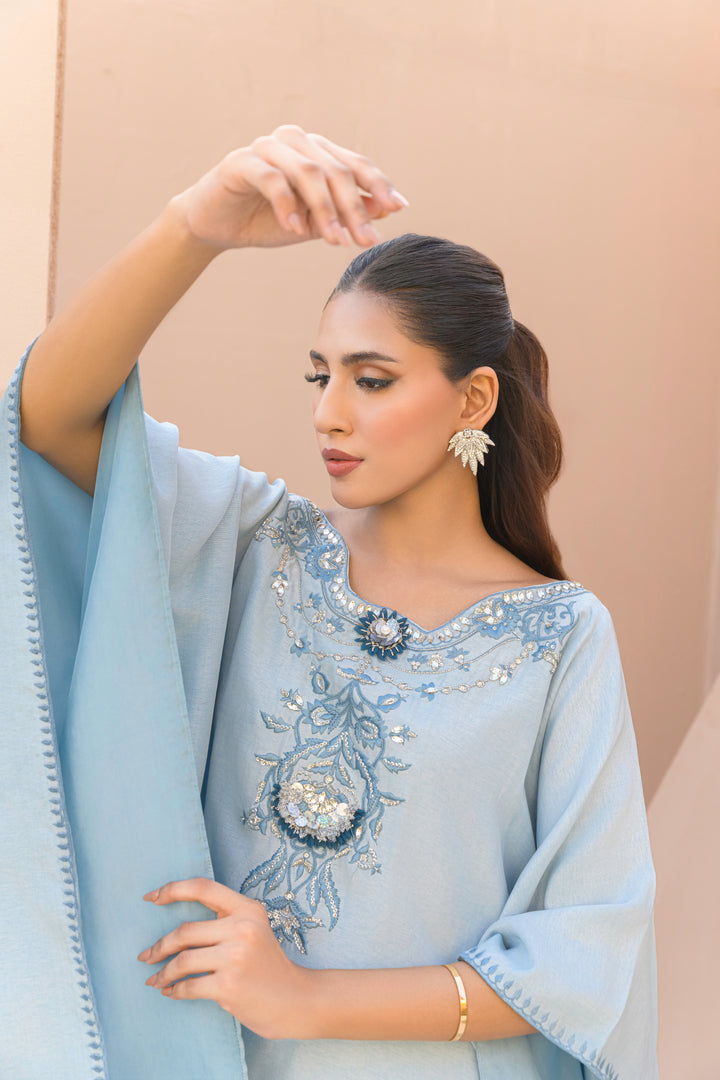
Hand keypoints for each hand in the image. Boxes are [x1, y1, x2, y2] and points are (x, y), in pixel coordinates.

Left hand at [138, 877, 316, 1039]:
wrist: (296, 999)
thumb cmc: (268, 966)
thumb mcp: (254, 931)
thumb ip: (224, 922)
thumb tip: (177, 931)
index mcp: (248, 909)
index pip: (203, 888)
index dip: (173, 889)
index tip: (151, 898)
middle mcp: (242, 928)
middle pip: (185, 930)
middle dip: (159, 946)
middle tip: (145, 956)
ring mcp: (236, 957)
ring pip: (183, 960)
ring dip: (163, 972)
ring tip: (155, 980)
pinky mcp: (229, 986)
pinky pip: (188, 986)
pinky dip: (174, 991)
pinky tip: (170, 992)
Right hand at [174, 123, 407, 252]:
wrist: (217, 226)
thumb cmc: (267, 220)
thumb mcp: (314, 222)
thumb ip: (346, 214)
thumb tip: (388, 209)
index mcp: (316, 151)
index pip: (355, 163)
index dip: (378, 185)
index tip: (397, 210)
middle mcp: (295, 141)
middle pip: (335, 169)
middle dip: (354, 207)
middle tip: (364, 240)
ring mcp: (267, 147)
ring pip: (309, 171)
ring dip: (326, 209)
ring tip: (334, 240)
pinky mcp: (240, 162)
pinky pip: (272, 179)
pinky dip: (288, 205)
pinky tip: (295, 230)